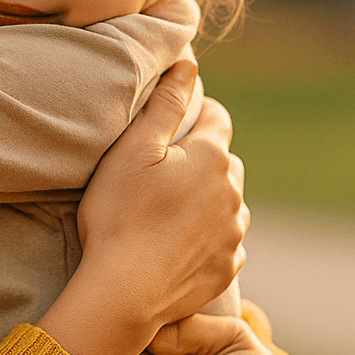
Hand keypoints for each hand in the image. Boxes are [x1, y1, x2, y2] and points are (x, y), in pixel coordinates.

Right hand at [79, 62, 248, 330]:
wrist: (124, 291)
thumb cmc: (120, 214)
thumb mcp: (133, 149)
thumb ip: (165, 103)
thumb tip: (189, 64)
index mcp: (211, 157)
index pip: (218, 117)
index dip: (194, 114)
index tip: (168, 129)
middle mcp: (232, 193)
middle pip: (225, 160)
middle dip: (202, 159)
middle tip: (161, 172)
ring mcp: (233, 233)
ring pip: (228, 202)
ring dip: (208, 200)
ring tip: (167, 211)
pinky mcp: (226, 267)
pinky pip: (225, 241)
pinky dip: (207, 237)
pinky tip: (177, 243)